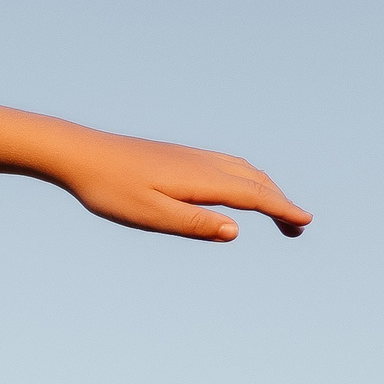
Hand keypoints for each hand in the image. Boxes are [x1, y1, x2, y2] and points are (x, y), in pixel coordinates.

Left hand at [48, 129, 310, 239]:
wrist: (78, 153)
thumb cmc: (110, 189)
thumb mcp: (151, 215)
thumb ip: (194, 223)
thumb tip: (236, 230)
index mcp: (201, 179)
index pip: (254, 196)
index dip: (283, 210)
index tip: (305, 223)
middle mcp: (203, 162)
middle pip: (255, 181)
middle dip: (280, 202)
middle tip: (297, 228)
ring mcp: (190, 155)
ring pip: (242, 169)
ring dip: (265, 188)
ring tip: (275, 209)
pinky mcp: (177, 155)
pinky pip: (225, 163)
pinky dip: (245, 177)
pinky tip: (236, 187)